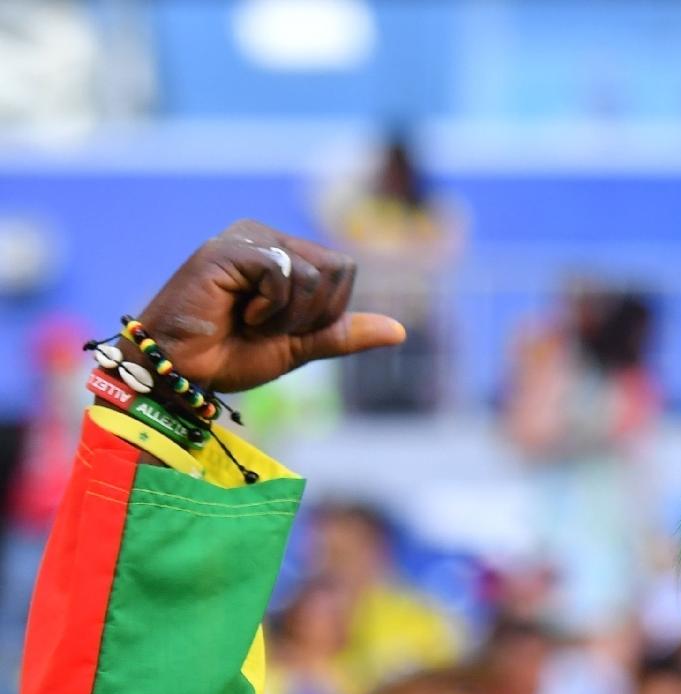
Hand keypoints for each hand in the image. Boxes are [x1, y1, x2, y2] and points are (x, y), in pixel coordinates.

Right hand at [130, 219, 405, 392]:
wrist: (183, 372)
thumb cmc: (231, 355)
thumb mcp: (300, 346)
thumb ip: (343, 333)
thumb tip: (400, 332)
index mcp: (286, 253)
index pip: (344, 271)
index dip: (327, 312)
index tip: (283, 328)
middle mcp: (266, 237)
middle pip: (339, 269)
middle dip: (313, 314)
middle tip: (266, 325)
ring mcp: (246, 238)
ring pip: (315, 275)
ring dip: (288, 316)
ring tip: (247, 321)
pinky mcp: (228, 249)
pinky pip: (284, 275)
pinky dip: (270, 308)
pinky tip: (237, 313)